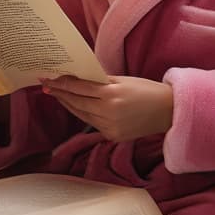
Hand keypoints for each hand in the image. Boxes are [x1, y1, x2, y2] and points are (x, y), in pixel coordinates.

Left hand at [40, 75, 172, 142]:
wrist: (168, 111)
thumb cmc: (147, 90)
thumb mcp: (124, 80)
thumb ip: (101, 81)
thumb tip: (79, 79)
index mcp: (111, 94)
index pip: (79, 88)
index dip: (62, 83)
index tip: (49, 79)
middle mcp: (108, 112)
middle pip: (76, 102)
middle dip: (60, 94)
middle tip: (47, 86)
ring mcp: (109, 127)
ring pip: (81, 115)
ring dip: (68, 105)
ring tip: (58, 96)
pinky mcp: (112, 136)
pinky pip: (92, 124)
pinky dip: (83, 115)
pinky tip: (77, 107)